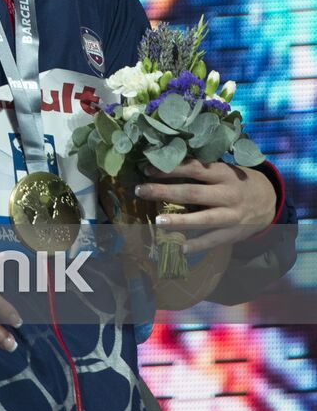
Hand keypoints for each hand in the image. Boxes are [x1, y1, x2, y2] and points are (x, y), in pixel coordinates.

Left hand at [134, 159, 275, 253]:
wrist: (270, 200)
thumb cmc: (237, 180)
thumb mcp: (225, 168)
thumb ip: (202, 168)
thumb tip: (166, 162)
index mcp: (223, 173)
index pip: (193, 168)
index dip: (170, 168)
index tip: (146, 169)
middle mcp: (227, 193)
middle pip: (192, 193)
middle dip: (164, 192)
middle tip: (140, 190)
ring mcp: (231, 215)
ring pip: (203, 219)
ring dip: (179, 221)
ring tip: (157, 222)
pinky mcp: (234, 233)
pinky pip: (213, 241)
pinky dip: (197, 245)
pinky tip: (180, 248)